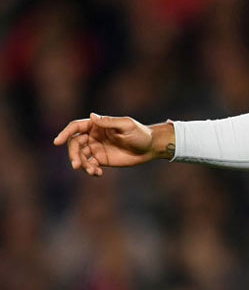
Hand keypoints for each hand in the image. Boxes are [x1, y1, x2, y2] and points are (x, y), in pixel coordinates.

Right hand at [53, 113, 173, 176]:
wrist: (150, 148)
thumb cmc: (140, 133)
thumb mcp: (126, 125)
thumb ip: (109, 122)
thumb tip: (92, 116)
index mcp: (97, 125)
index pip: (76, 127)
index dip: (65, 133)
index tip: (57, 142)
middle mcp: (93, 135)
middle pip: (74, 144)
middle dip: (73, 154)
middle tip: (76, 165)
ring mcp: (96, 148)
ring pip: (80, 156)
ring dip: (82, 164)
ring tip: (92, 171)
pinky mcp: (101, 159)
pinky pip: (89, 165)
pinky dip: (90, 169)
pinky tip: (97, 173)